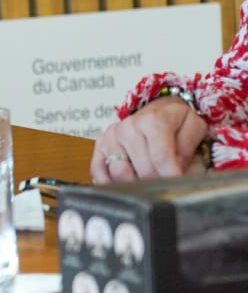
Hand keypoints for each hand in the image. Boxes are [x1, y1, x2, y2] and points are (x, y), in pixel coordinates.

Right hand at [90, 97, 208, 181]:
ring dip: (135, 183)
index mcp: (153, 121)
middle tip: (166, 181)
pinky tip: (126, 182)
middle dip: (158, 181)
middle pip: (142, 170)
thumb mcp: (194, 127)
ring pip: (119, 174)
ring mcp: (111, 137)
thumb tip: (178, 172)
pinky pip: (98, 172)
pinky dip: (111, 182)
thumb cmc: (175, 121)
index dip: (172, 176)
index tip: (178, 183)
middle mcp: (128, 127)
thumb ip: (188, 150)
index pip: (161, 159)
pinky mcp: (99, 146)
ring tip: (148, 181)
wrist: (157, 109)